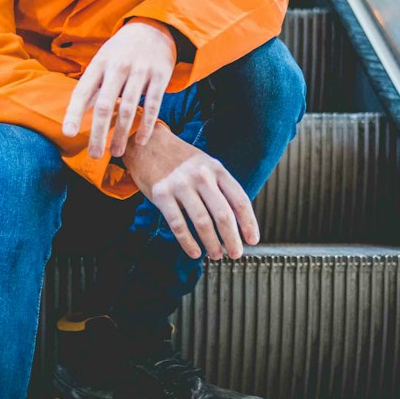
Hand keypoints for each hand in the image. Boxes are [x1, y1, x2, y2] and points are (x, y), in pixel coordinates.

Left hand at [62, 21, 176, 159]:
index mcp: (99, 63)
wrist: (154, 27)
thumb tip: (74, 115)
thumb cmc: (121, 51)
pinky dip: (146, 126)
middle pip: (104, 105)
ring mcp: (140, 70)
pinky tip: (140, 141)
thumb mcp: (102, 60)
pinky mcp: (160, 75)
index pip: (82, 91)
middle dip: (98, 133)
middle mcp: (118, 66)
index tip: (68, 134)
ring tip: (116, 153)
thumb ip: (91, 86)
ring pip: (128, 109)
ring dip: (121, 134)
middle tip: (94, 155)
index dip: (73, 114)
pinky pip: (153, 105)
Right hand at [122, 122, 258, 259]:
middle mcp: (201, 176)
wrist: (147, 144)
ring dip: (211, 243)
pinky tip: (194, 252)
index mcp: (216, 169)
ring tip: (216, 255)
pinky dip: (188, 242)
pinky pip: (178, 224)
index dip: (248, 223)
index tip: (252, 239)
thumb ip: (221, 186)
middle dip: (232, 238)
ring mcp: (180, 184)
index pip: (239, 200)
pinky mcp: (161, 194)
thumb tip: (237, 219)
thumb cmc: (179, 159)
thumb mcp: (206, 164)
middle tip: (235, 253)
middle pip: (223, 214)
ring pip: (202, 222)